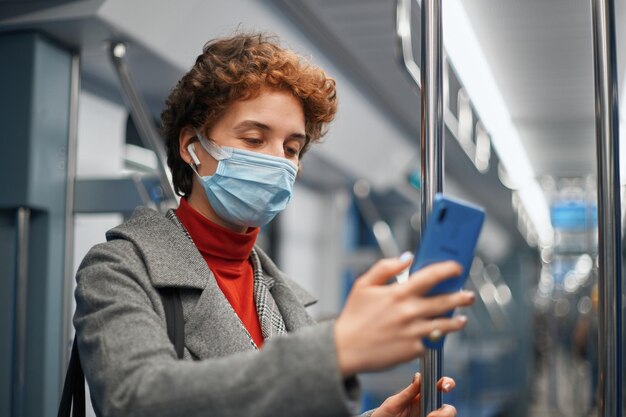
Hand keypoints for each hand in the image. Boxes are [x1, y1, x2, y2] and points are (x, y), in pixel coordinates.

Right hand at [334, 256, 473, 375]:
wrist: (345, 350)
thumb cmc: (353, 317)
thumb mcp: (363, 285)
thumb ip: (385, 267)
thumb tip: (407, 257)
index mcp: (398, 294)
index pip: (430, 276)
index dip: (447, 270)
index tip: (456, 268)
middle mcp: (409, 312)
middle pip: (445, 302)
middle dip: (461, 297)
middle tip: (468, 296)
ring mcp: (413, 333)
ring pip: (444, 325)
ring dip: (456, 321)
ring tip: (461, 319)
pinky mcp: (413, 350)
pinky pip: (429, 342)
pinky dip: (432, 338)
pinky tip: (435, 335)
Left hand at [371, 373, 456, 416]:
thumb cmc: (384, 415)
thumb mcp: (393, 403)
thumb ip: (407, 392)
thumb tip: (419, 376)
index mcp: (420, 397)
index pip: (438, 387)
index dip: (446, 383)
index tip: (444, 386)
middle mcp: (427, 409)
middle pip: (448, 408)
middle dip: (447, 412)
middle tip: (432, 416)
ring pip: (446, 416)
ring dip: (442, 416)